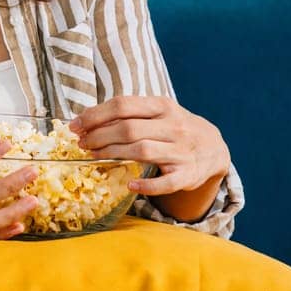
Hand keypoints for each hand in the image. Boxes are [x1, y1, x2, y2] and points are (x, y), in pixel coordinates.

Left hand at [69, 95, 229, 197]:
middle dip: (99, 136)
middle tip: (82, 143)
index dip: (95, 115)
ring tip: (94, 156)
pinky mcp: (188, 174)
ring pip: (142, 151)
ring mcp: (181, 151)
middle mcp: (174, 126)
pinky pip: (166, 182)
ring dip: (113, 154)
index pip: (124, 105)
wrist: (214, 148)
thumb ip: (130, 113)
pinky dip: (147, 185)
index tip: (76, 125)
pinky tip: (130, 185)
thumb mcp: (159, 112)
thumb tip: (87, 118)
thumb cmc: (175, 128)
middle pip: (129, 128)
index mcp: (163, 106)